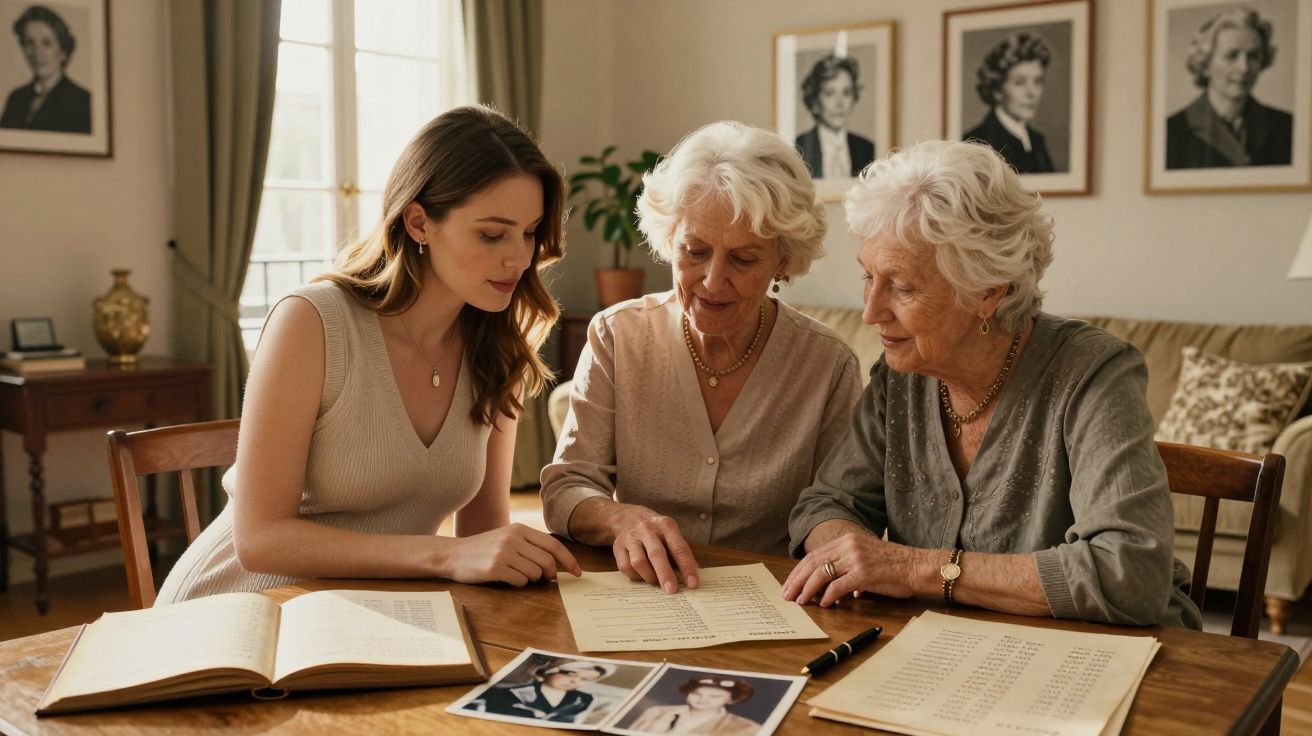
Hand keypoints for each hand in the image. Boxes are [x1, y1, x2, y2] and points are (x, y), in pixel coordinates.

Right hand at [448, 524, 581, 585]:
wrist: (453, 554)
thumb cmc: (484, 549)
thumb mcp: (508, 538)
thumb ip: (530, 545)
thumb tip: (556, 564)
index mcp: (520, 529)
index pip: (553, 546)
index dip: (569, 561)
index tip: (578, 573)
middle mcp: (514, 538)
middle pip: (547, 562)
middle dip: (548, 575)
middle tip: (543, 579)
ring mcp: (504, 552)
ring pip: (534, 574)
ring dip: (529, 579)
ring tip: (515, 574)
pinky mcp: (495, 567)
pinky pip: (520, 582)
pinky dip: (517, 583)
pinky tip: (505, 578)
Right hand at [608, 505, 699, 592]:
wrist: (627, 517)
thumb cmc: (655, 531)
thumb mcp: (670, 534)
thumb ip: (680, 552)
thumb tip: (694, 573)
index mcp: (665, 525)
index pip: (678, 547)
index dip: (687, 566)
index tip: (692, 583)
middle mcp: (647, 529)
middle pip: (656, 554)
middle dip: (665, 574)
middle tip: (672, 590)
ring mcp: (630, 538)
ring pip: (638, 562)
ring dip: (649, 576)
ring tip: (656, 582)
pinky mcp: (618, 547)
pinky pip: (625, 567)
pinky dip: (636, 576)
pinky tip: (642, 575)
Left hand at [781, 532, 925, 606]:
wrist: (917, 566)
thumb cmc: (894, 567)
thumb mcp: (866, 559)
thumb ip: (847, 569)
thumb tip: (833, 591)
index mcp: (847, 540)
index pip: (814, 555)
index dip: (799, 571)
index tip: (790, 584)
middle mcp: (848, 546)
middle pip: (812, 563)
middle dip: (796, 581)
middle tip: (787, 596)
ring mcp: (855, 558)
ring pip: (821, 574)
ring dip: (808, 590)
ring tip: (801, 602)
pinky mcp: (863, 573)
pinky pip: (837, 586)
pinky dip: (827, 597)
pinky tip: (823, 604)